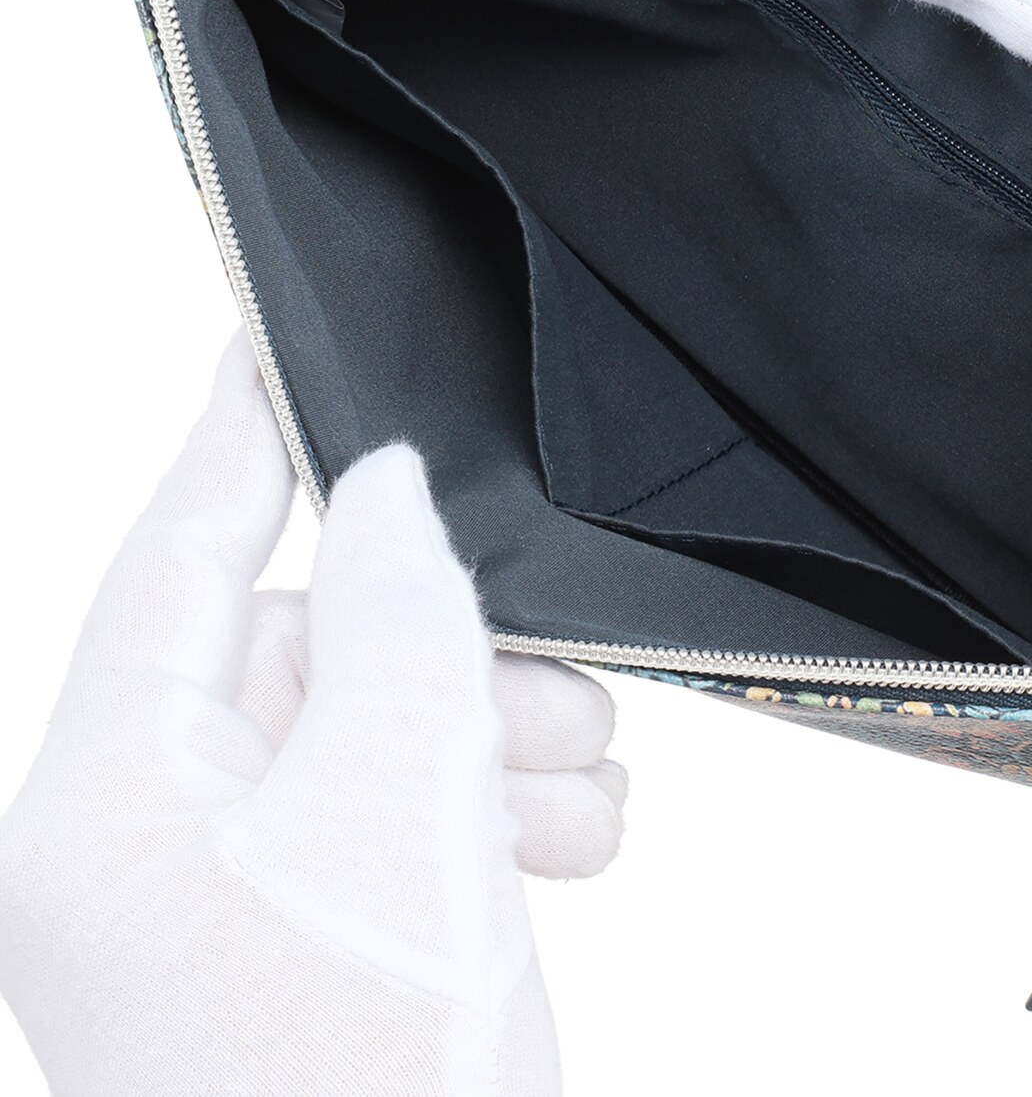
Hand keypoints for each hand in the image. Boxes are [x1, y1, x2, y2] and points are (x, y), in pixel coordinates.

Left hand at [0, 334, 624, 1094]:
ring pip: (363, 739)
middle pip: (303, 657)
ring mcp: (222, 910)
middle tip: (562, 683)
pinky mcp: (299, 950)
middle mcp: (146, 847)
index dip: (243, 440)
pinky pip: (387, 820)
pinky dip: (482, 808)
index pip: (179, 560)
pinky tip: (566, 841)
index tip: (284, 341)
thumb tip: (386, 494)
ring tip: (586, 781)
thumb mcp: (405, 812)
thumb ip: (397, 622)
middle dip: (447, 651)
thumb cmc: (374, 1085)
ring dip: (487, 735)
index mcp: (113, 801)